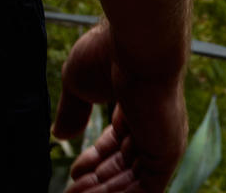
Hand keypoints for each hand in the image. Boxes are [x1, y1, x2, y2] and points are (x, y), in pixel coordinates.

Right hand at [54, 19, 189, 191]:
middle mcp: (152, 127)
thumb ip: (72, 111)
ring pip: (133, 180)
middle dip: (97, 181)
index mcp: (135, 108)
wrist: (135, 46)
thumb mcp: (79, 84)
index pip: (117, 144)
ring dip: (105, 191)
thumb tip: (59, 135)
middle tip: (71, 192)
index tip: (73, 172)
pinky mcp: (166, 154)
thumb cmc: (105, 53)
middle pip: (123, 165)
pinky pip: (147, 188)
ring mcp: (161, 141)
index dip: (94, 160)